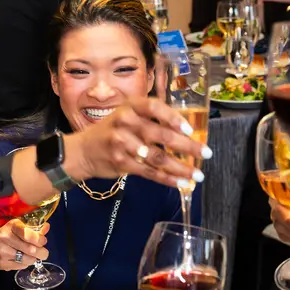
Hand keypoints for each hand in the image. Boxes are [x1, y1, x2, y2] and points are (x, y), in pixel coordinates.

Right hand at [0, 219, 49, 272]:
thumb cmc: (7, 236)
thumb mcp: (18, 228)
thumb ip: (33, 228)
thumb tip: (47, 227)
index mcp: (11, 226)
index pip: (28, 233)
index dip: (39, 239)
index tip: (43, 241)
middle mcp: (5, 237)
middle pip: (30, 249)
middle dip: (41, 252)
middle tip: (44, 253)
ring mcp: (3, 251)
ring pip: (27, 259)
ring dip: (34, 259)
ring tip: (33, 256)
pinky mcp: (2, 263)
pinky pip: (21, 266)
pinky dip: (26, 264)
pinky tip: (23, 259)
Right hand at [67, 97, 211, 187]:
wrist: (83, 150)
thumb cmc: (112, 131)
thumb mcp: (127, 116)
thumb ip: (152, 120)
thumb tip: (187, 132)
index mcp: (130, 106)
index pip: (155, 108)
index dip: (173, 118)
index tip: (190, 130)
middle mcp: (125, 122)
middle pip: (161, 135)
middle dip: (187, 146)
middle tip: (206, 153)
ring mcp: (121, 143)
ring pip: (157, 157)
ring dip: (180, 167)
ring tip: (197, 174)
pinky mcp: (120, 163)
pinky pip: (149, 172)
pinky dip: (167, 179)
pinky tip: (181, 182)